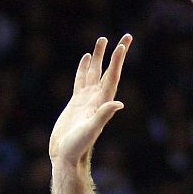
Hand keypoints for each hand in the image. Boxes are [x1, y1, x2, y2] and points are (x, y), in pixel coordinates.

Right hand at [49, 34, 130, 168]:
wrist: (66, 157)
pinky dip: (84, 68)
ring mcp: (86, 99)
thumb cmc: (77, 147)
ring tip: (102, 40)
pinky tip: (86, 58)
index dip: (117, 61)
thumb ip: (103, 116)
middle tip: (127, 36)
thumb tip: (118, 104)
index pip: (112, 77)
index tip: (123, 45)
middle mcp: (96, 99)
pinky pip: (81, 80)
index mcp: (101, 103)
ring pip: (94, 72)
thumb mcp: (90, 130)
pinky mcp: (76, 102)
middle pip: (108, 70)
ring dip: (99, 56)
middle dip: (116, 54)